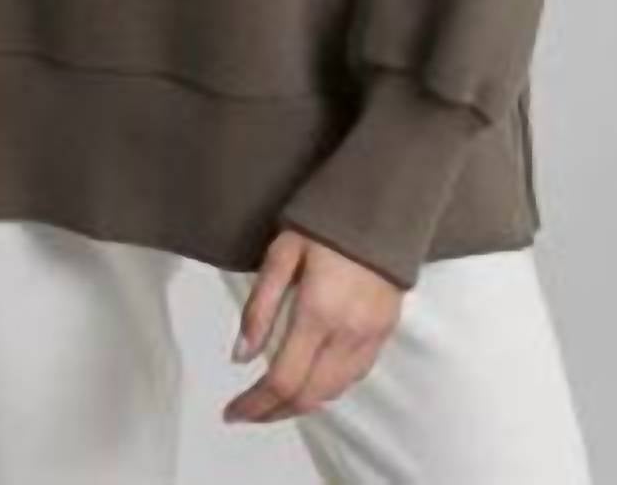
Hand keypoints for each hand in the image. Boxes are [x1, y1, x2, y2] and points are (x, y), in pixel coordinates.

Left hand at [223, 228, 402, 423]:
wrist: (381, 204)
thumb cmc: (323, 222)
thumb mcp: (281, 253)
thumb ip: (259, 306)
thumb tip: (240, 355)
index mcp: (318, 312)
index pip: (283, 379)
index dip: (255, 404)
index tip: (231, 412)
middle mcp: (348, 334)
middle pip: (308, 396)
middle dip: (273, 413)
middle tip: (245, 413)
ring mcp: (371, 337)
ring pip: (333, 392)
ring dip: (299, 405)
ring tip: (270, 403)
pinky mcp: (385, 332)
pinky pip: (354, 377)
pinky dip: (326, 389)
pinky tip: (308, 382)